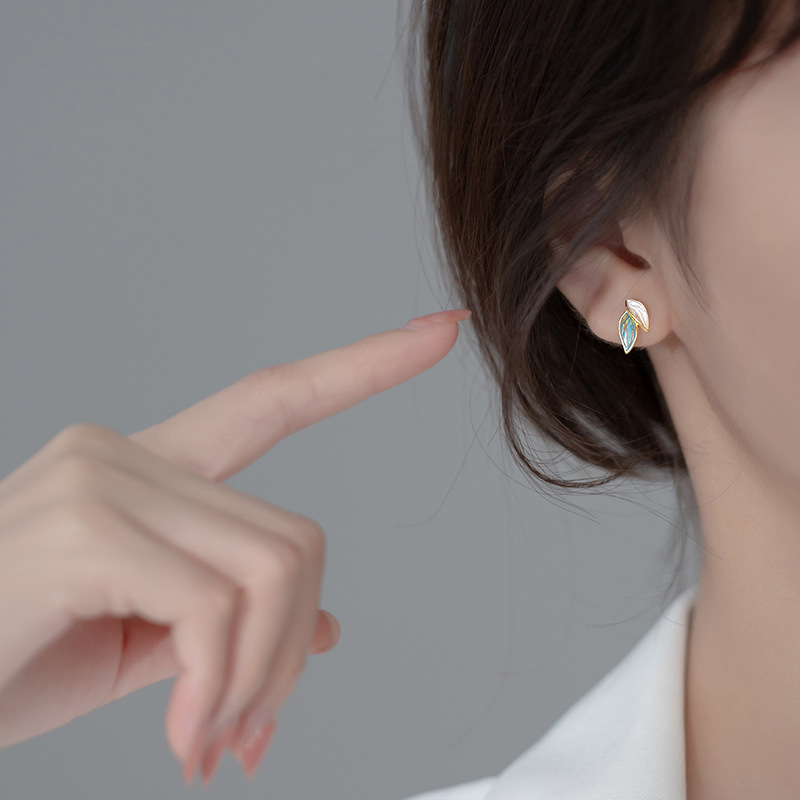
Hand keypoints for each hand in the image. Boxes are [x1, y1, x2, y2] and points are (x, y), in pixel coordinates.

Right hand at [0, 308, 469, 784]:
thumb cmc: (13, 657)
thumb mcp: (142, 645)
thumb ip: (234, 621)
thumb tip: (326, 627)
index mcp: (147, 467)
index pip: (274, 398)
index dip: (364, 367)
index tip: (438, 331)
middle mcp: (125, 451)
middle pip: (294, 537)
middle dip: (291, 648)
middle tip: (253, 732)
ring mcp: (102, 480)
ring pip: (269, 572)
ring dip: (256, 678)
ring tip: (211, 741)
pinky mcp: (84, 530)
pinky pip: (214, 611)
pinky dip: (216, 688)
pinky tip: (183, 737)